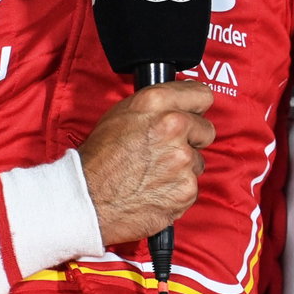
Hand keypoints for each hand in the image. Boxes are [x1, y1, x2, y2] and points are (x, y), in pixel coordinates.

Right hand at [77, 81, 215, 246]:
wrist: (87, 200)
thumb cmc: (98, 160)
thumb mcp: (120, 115)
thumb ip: (155, 107)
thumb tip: (176, 106)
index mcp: (155, 102)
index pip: (201, 94)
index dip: (196, 106)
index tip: (194, 113)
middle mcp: (173, 126)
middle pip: (205, 129)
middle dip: (191, 139)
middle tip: (166, 150)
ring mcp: (183, 159)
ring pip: (197, 161)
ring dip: (181, 168)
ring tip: (153, 173)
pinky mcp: (186, 188)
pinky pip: (191, 187)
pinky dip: (176, 190)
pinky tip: (154, 190)